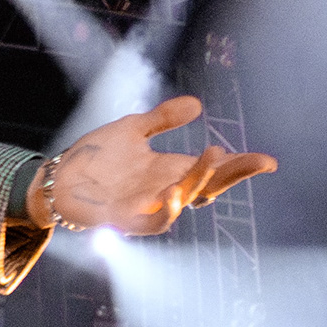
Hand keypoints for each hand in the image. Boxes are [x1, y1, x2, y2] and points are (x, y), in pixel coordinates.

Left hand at [34, 95, 277, 235]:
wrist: (57, 179)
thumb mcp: (132, 130)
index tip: (269, 161)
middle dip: (232, 174)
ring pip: (184, 199)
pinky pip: (152, 223)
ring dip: (200, 180)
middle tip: (256, 160)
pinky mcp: (125, 220)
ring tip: (214, 155)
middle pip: (208, 185)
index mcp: (170, 169)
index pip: (213, 169)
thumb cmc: (95, 159)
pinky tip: (175, 193)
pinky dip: (167, 211)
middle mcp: (164, 190)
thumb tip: (197, 104)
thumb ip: (163, 119)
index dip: (240, 165)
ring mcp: (146, 207)